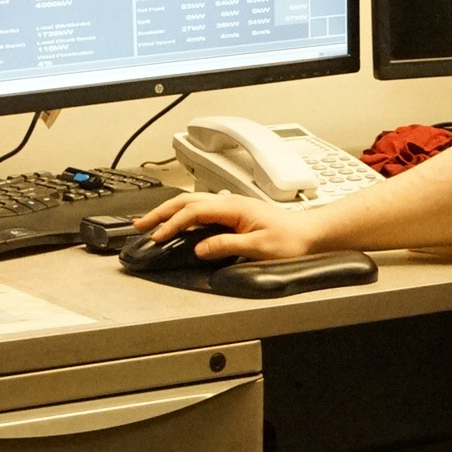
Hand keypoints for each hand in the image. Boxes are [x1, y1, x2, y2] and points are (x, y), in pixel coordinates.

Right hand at [131, 191, 317, 262]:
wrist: (312, 235)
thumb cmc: (293, 241)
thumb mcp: (259, 248)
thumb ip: (227, 246)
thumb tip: (200, 248)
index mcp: (233, 208)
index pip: (192, 212)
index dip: (171, 224)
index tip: (156, 236)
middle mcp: (230, 203)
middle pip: (186, 202)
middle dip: (160, 213)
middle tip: (139, 225)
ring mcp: (232, 208)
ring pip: (192, 204)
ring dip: (169, 212)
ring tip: (151, 222)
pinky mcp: (235, 215)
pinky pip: (202, 211)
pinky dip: (184, 216)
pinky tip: (178, 224)